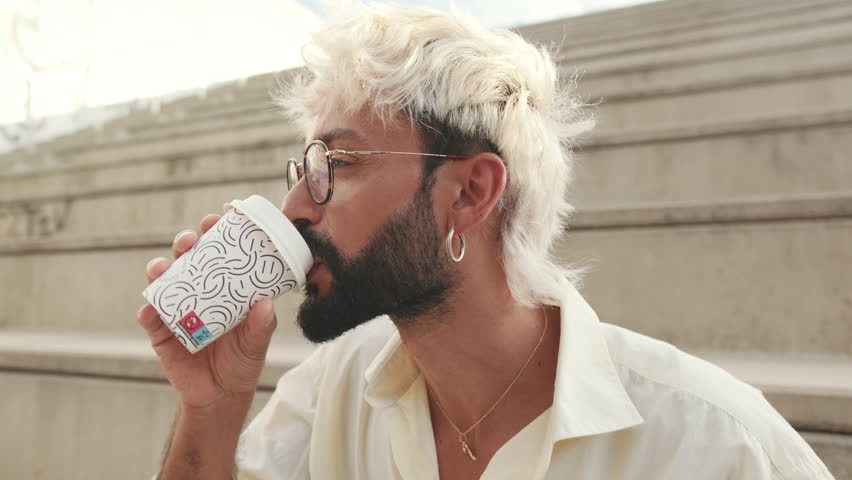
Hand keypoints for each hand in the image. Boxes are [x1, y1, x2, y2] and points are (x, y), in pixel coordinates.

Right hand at [138, 214, 277, 410]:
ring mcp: (176, 309)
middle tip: (190, 240)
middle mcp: (197, 292)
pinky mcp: (160, 332)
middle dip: (186, 243)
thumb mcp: (257, 343)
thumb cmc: (242, 361)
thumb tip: (266, 302)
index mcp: (223, 287)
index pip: (218, 253)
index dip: (215, 234)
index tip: (217, 219)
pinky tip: (152, 307)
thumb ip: (262, 325)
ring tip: (165, 267)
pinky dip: (149, 310)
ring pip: (163, 281)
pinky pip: (150, 317)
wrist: (221, 396)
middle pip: (187, 259)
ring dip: (161, 269)